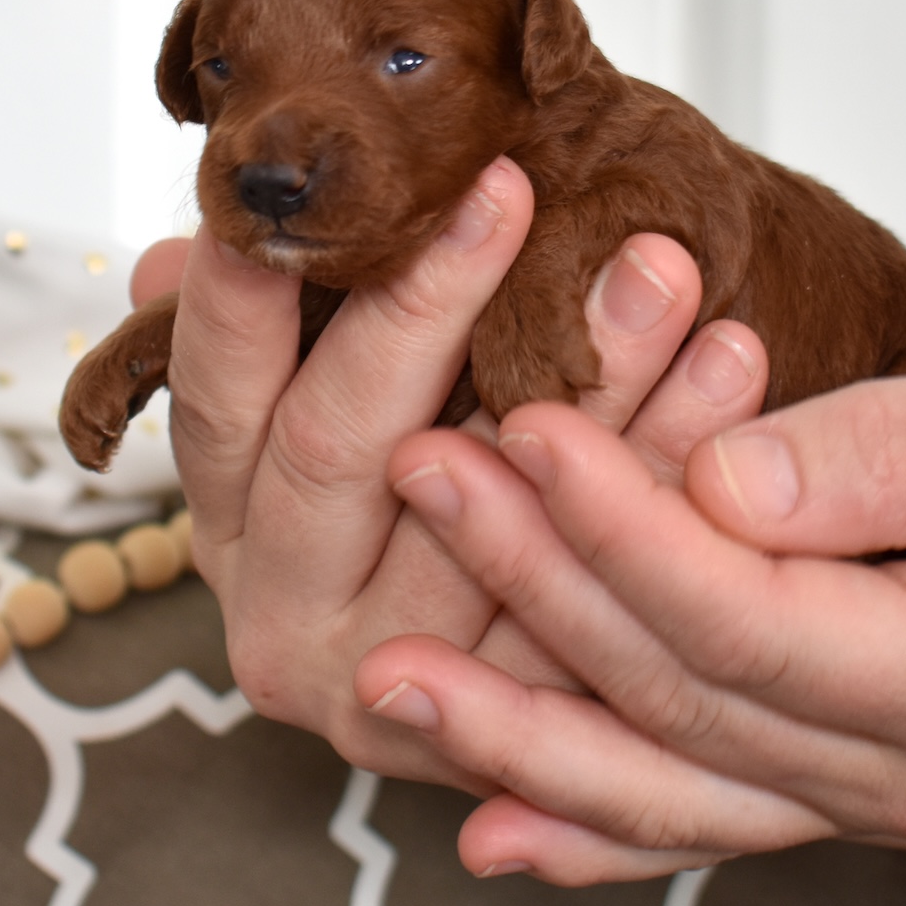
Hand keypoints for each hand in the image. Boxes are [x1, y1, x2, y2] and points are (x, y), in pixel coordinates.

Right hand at [136, 165, 769, 787]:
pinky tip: (729, 375)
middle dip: (432, 303)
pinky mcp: (494, 737)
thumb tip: (177, 251)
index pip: (217, 383)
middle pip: (341, 443)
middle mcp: (275, 609)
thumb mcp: (315, 406)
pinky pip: (593, 599)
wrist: (479, 667)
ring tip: (662, 272)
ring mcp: (379, 687)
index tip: (328, 167)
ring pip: (488, 524)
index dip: (264, 276)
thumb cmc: (399, 481)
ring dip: (586, 384)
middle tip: (514, 190)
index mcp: (224, 512)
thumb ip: (274, 334)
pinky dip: (668, 477)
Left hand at [358, 337, 905, 882]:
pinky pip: (702, 813)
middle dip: (537, 584)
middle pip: (681, 692)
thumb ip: (887, 457)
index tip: (533, 429)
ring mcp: (869, 786)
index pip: (748, 611)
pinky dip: (596, 823)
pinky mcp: (835, 763)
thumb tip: (725, 476)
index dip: (624, 523)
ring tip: (393, 679)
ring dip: (522, 729)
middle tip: (426, 474)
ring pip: (669, 777)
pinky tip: (500, 823)